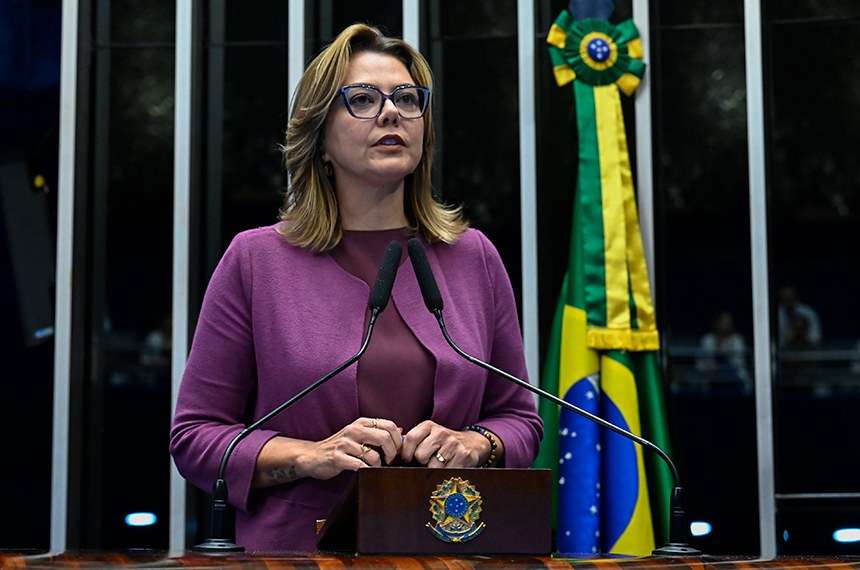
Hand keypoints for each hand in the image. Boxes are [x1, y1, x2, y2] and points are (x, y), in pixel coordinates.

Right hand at [253, 417, 401, 486]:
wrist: (313, 456)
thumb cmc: (340, 447)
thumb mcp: (359, 435)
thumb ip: (378, 432)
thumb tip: (401, 430)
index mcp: (361, 423)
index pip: (389, 425)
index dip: (397, 440)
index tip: (395, 451)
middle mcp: (354, 430)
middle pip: (384, 438)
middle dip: (391, 453)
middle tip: (389, 461)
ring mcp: (345, 444)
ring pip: (373, 455)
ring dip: (378, 465)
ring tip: (374, 467)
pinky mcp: (338, 458)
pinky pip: (360, 466)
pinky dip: (366, 471)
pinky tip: (364, 471)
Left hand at [400, 420, 488, 467]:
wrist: (473, 443)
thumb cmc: (444, 442)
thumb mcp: (429, 436)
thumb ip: (412, 442)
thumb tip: (394, 450)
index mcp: (429, 426)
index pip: (410, 438)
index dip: (406, 452)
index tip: (408, 459)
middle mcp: (441, 432)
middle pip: (420, 455)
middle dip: (422, 462)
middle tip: (430, 459)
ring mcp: (453, 443)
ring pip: (432, 466)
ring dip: (435, 469)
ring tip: (441, 462)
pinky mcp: (463, 455)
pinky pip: (446, 471)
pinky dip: (446, 473)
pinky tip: (450, 465)